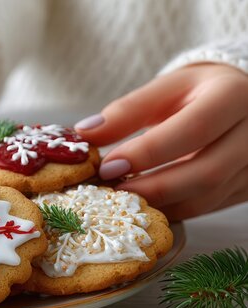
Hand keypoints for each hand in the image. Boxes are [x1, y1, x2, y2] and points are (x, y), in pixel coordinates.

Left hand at [75, 64, 247, 219]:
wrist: (241, 99)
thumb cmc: (197, 92)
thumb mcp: (164, 89)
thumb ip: (127, 112)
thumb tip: (84, 134)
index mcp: (233, 96)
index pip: (194, 129)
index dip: (148, 152)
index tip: (108, 167)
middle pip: (206, 172)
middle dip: (152, 187)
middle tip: (110, 193)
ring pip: (207, 197)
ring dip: (159, 204)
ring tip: (120, 200)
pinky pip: (207, 207)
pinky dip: (171, 209)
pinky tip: (143, 204)